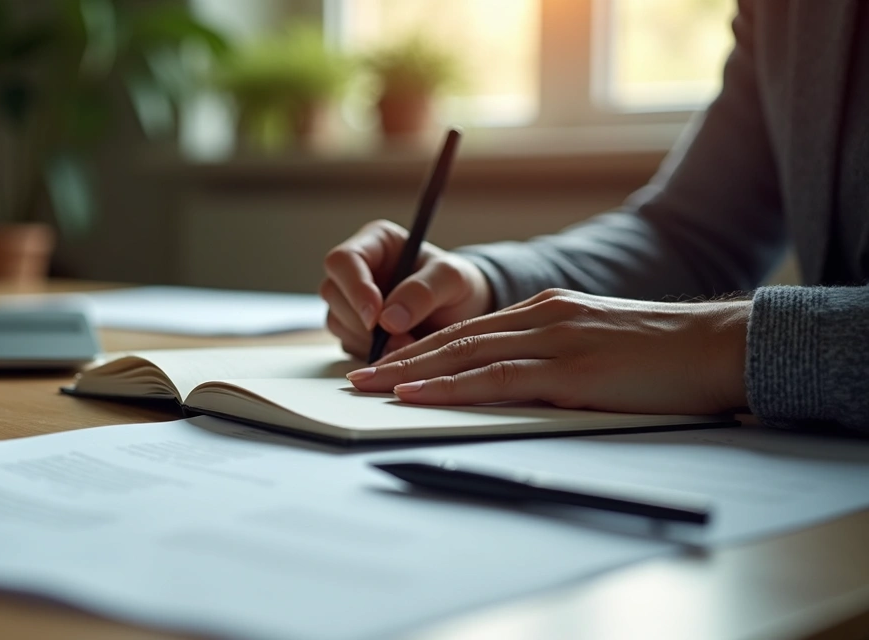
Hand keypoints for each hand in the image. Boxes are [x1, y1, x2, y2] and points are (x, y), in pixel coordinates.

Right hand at [321, 220, 493, 359]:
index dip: (354, 288)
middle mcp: (356, 269)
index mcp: (375, 242)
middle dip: (363, 322)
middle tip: (400, 340)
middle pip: (333, 293)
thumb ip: (423, 291)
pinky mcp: (353, 327)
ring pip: (337, 321)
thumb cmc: (457, 284)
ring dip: (367, 342)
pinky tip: (398, 352)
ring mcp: (350, 299)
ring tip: (407, 346)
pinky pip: (347, 343)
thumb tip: (388, 320)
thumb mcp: (452, 279)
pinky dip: (371, 353)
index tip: (376, 317)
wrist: (462, 311)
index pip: (344, 260)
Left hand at [345, 289, 750, 413]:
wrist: (721, 344)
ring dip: (410, 373)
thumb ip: (556, 355)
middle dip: (401, 357)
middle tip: (357, 377)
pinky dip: (449, 386)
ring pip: (465, 354)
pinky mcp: (571, 371)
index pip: (471, 329)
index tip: (388, 363)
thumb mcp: (599, 345)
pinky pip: (496, 378)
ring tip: (368, 387)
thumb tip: (519, 382)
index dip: (424, 346)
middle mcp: (543, 316)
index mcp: (548, 310)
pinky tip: (415, 394)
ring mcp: (555, 340)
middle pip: (455, 338)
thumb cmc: (666, 355)